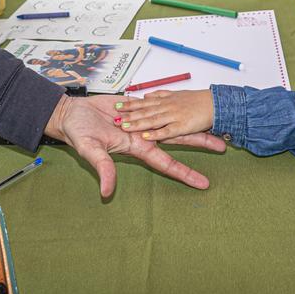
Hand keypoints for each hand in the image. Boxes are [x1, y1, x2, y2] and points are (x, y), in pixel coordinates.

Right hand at [44, 96, 225, 196]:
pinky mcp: (136, 106)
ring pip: (173, 120)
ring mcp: (143, 120)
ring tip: (213, 119)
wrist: (70, 114)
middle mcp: (144, 135)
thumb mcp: (89, 151)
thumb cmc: (78, 133)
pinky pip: (159, 105)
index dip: (185, 173)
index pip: (167, 163)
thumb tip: (108, 191)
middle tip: (224, 146)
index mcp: (137, 148)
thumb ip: (102, 169)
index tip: (204, 183)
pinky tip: (186, 101)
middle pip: (179, 139)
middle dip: (201, 142)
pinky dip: (172, 104)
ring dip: (191, 122)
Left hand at [114, 90, 214, 140]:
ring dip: (138, 123)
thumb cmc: (198, 100)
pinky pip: (167, 131)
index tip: (118, 104)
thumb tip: (147, 94)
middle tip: (115, 115)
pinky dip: (156, 134)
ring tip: (124, 126)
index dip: (131, 103)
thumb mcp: (178, 93)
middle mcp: (167, 107)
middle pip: (145, 110)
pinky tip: (145, 137)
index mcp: (166, 99)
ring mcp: (174, 116)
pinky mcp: (182, 126)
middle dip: (129, 113)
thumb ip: (162, 94)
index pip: (144, 101)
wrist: (216, 104)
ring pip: (152, 120)